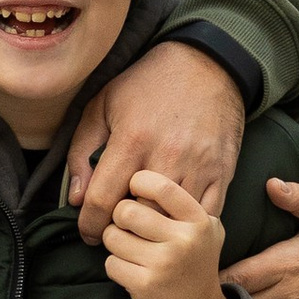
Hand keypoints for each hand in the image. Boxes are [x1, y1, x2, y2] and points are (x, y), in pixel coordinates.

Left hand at [68, 37, 246, 244]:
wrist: (207, 65)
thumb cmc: (147, 85)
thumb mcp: (102, 106)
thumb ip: (81, 152)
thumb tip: (76, 198)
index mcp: (132, 140)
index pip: (103, 201)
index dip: (89, 225)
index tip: (88, 232)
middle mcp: (166, 157)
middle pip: (138, 218)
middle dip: (121, 231)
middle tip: (114, 230)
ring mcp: (199, 168)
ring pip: (172, 222)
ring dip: (154, 231)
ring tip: (142, 228)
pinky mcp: (222, 173)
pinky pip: (205, 216)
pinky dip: (186, 225)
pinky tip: (174, 220)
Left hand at [103, 169, 233, 298]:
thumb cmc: (195, 263)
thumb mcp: (205, 229)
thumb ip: (182, 204)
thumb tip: (139, 177)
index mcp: (200, 220)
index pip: (160, 185)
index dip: (137, 182)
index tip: (133, 190)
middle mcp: (185, 239)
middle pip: (127, 209)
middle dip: (119, 218)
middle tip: (127, 227)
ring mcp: (165, 263)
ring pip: (113, 236)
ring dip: (114, 243)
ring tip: (130, 251)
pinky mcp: (146, 285)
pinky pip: (111, 263)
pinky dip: (115, 267)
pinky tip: (132, 271)